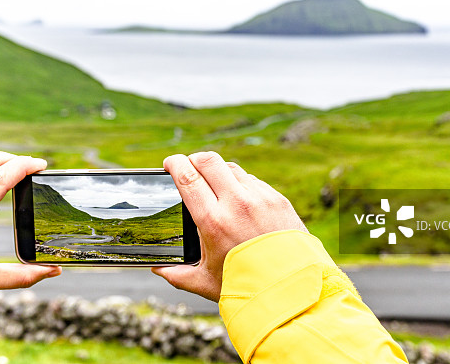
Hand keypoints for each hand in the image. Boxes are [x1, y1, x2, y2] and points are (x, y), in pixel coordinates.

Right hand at [152, 152, 306, 301]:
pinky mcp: (277, 199)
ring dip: (218, 170)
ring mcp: (260, 198)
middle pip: (208, 161)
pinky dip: (240, 185)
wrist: (292, 290)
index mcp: (213, 221)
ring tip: (213, 183)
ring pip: (231, 168)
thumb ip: (177, 274)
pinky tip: (238, 199)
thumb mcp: (206, 283)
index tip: (169, 163)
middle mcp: (237, 204)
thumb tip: (157, 268)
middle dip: (194, 159)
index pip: (188, 178)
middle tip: (188, 165)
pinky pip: (253, 181)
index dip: (175, 164)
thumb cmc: (245, 287)